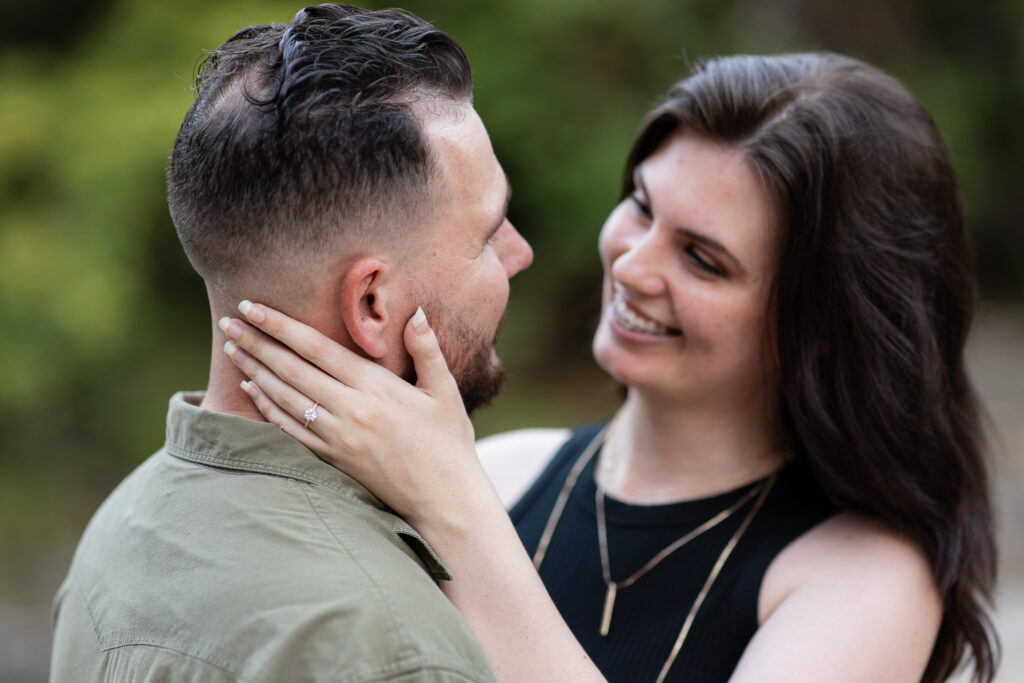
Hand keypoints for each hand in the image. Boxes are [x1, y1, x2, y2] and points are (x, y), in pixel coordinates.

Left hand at [222, 302, 604, 680]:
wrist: (445, 499)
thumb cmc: (449, 442)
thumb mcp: (445, 391)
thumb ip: (427, 349)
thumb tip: (415, 312)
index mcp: (377, 387)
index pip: (318, 348)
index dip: (282, 326)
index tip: (253, 307)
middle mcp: (351, 410)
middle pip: (292, 370)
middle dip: (257, 343)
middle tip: (227, 322)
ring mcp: (338, 437)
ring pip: (286, 399)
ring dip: (255, 371)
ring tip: (232, 350)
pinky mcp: (333, 459)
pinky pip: (291, 430)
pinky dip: (267, 408)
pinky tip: (251, 390)